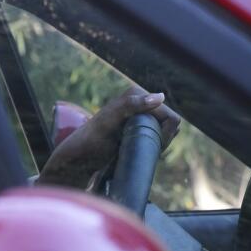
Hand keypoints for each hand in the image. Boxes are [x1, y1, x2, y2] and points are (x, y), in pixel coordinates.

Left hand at [37, 86, 180, 188]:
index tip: (149, 145)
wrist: (79, 156)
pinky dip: (155, 145)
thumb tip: (160, 97)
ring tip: (138, 148)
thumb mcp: (109, 122)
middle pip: (171, 125)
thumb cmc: (91, 140)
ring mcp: (139, 114)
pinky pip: (159, 136)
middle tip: (140, 147)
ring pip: (166, 132)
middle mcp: (139, 101)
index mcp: (136, 94)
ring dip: (159, 143)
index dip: (166, 135)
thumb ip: (130, 106)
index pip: (171, 118)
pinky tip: (141, 149)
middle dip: (163, 139)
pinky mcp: (137, 127)